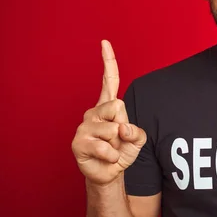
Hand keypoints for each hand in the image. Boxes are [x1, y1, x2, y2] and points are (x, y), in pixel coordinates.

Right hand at [71, 40, 147, 184]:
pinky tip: (105, 158)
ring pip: (112, 129)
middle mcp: (94, 112)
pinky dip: (112, 156)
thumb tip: (121, 128)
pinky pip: (105, 147)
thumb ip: (137, 130)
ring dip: (118, 145)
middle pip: (117, 106)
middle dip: (124, 126)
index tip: (105, 42)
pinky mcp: (78, 142)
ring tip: (111, 150)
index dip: (108, 61)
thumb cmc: (122, 152)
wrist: (110, 174)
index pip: (109, 80)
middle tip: (118, 140)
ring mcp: (84, 126)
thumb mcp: (137, 139)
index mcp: (108, 106)